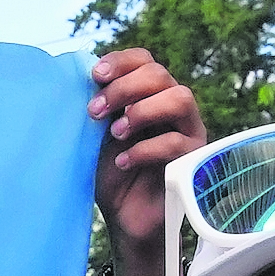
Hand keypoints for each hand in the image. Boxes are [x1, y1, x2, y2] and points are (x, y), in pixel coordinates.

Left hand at [92, 46, 207, 275]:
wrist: (125, 216)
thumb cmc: (110, 171)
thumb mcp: (97, 135)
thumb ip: (98, 106)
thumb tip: (80, 77)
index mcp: (149, 94)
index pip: (145, 60)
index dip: (121, 61)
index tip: (95, 76)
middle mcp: (173, 107)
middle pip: (160, 75)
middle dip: (124, 88)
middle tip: (95, 112)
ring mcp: (188, 130)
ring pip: (180, 98)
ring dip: (143, 110)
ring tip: (116, 132)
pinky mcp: (194, 159)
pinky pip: (176, 142)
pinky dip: (145, 149)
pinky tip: (122, 163)